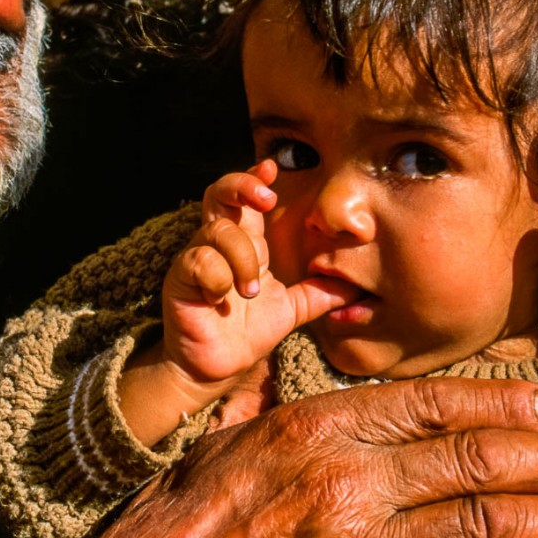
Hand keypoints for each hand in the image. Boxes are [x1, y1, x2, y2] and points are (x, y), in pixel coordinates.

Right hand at [161, 161, 356, 386]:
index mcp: (246, 244)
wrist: (216, 369)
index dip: (255, 178)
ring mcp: (196, 259)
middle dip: (242, 185)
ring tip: (250, 291)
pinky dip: (217, 276)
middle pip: (218, 193)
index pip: (246, 199)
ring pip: (218, 230)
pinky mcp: (180, 279)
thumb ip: (319, 293)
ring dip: (241, 257)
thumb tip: (357, 286)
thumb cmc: (248, 333)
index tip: (273, 168)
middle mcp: (218, 245)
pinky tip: (221, 298)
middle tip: (266, 198)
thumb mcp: (293, 310)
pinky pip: (199, 260)